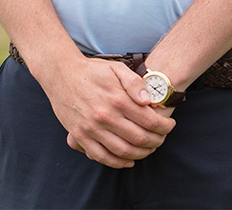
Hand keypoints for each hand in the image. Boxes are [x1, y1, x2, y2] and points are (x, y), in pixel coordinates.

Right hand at [44, 56, 175, 168]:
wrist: (61, 73)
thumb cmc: (92, 70)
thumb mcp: (116, 68)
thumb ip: (134, 83)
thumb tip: (148, 101)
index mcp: (117, 99)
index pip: (148, 120)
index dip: (163, 127)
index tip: (169, 126)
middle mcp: (105, 116)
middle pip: (139, 139)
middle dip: (156, 141)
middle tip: (162, 138)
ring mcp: (92, 128)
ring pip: (123, 151)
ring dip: (140, 154)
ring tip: (149, 149)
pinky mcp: (80, 136)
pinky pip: (101, 157)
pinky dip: (118, 163)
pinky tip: (128, 160)